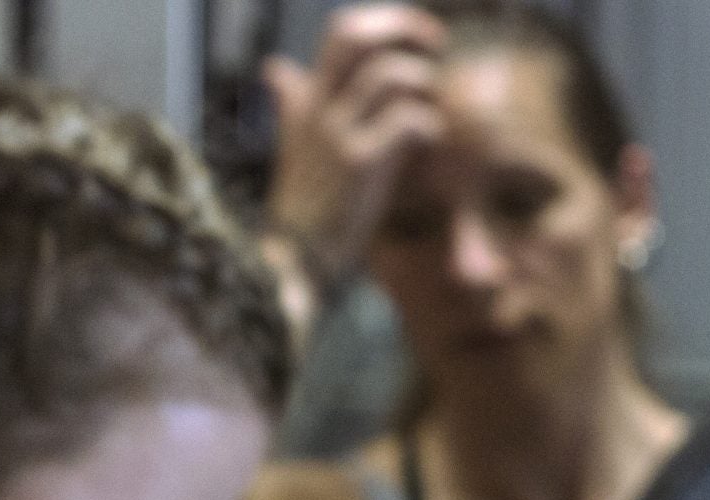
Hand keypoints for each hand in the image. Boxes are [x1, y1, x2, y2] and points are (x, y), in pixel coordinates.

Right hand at [264, 4, 448, 284]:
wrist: (293, 263)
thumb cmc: (304, 208)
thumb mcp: (293, 144)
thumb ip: (291, 102)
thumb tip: (274, 68)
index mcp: (309, 102)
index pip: (342, 33)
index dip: (386, 25)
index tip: (414, 45)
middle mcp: (319, 110)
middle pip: (358, 37)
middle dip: (404, 32)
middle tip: (434, 50)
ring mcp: (337, 136)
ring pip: (391, 74)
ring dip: (424, 85)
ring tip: (429, 112)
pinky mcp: (359, 165)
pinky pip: (408, 119)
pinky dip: (429, 126)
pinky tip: (427, 145)